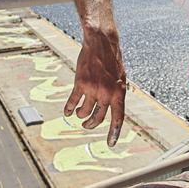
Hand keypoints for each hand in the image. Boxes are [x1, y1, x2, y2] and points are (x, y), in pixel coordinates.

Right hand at [63, 26, 125, 146]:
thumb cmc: (112, 60)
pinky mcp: (80, 83)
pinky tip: (67, 111)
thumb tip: (114, 108)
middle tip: (87, 125)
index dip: (114, 133)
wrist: (101, 43)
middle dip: (91, 125)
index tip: (111, 144)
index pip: (118, 118)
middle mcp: (107, 93)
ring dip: (81, 116)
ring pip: (84, 112)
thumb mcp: (121, 77)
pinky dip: (69, 108)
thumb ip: (117, 93)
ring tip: (79, 114)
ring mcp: (93, 89)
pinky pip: (73, 102)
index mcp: (119, 93)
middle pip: (98, 119)